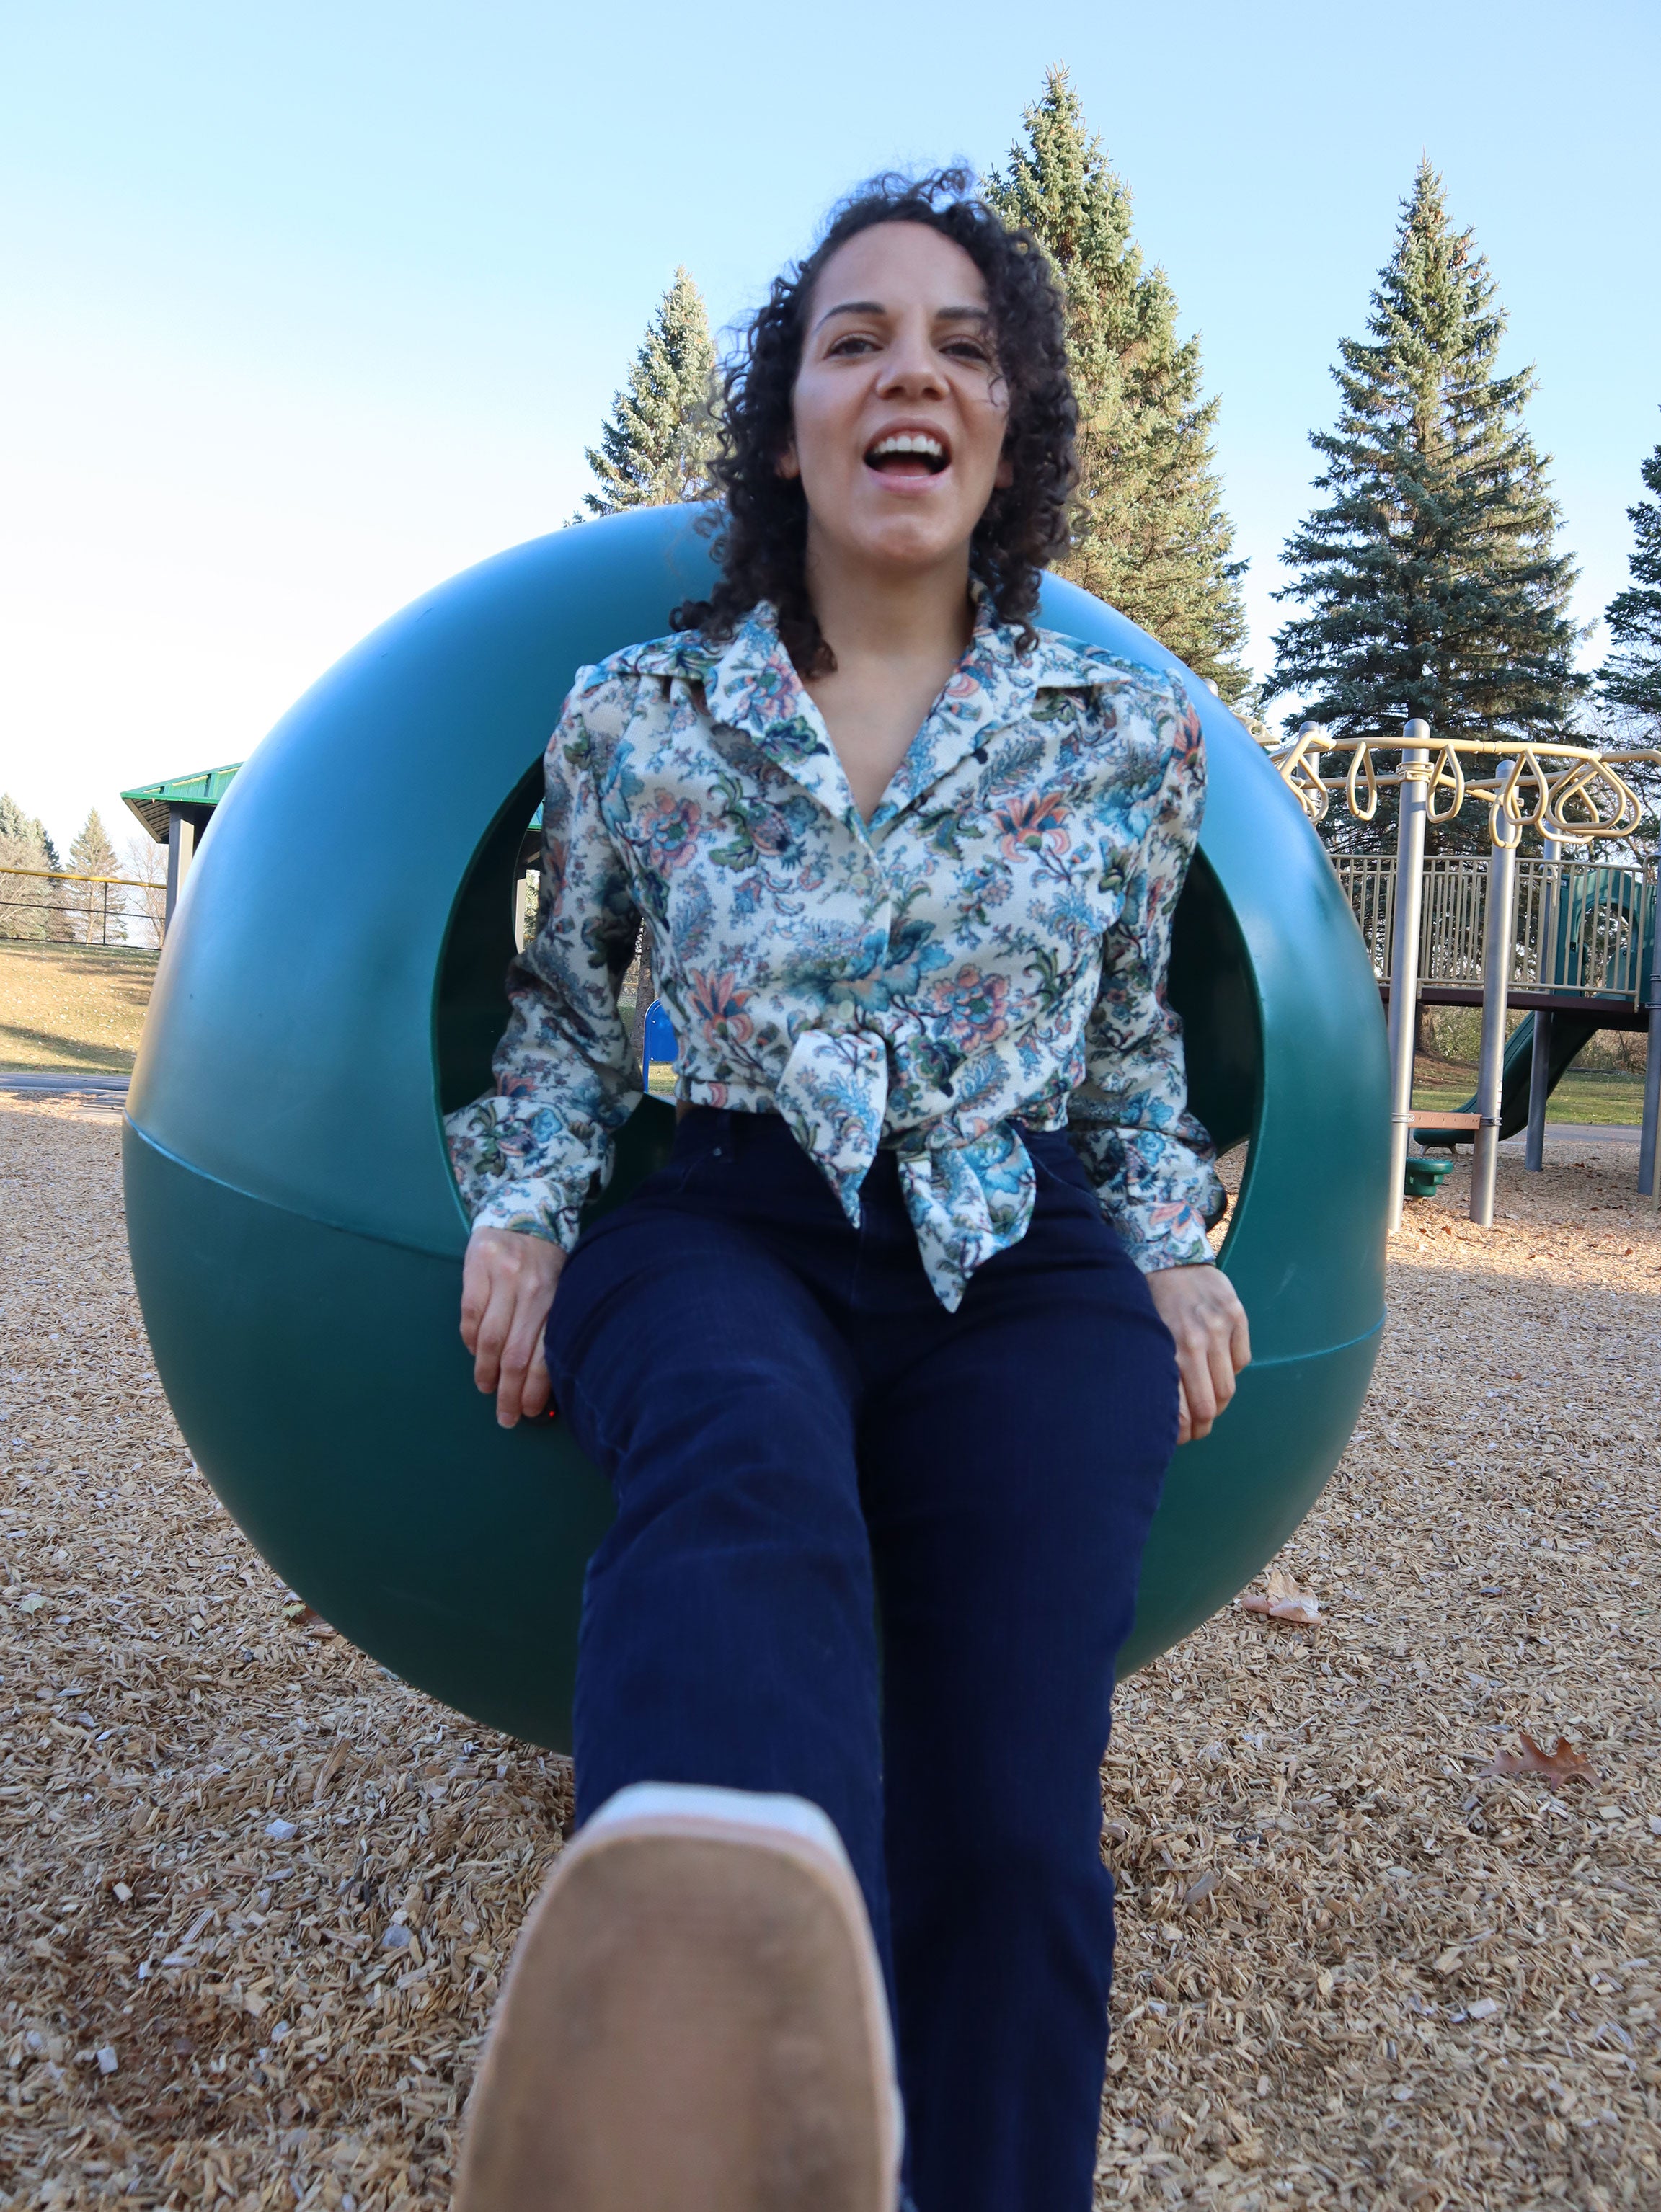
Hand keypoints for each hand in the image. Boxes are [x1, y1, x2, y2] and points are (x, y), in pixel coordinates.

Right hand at [460, 1228, 566, 1427]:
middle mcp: (532, 1289)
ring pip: (489, 1339)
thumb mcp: (563, 1287)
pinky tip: (475, 1354)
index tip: (528, 1413)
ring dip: (485, 1372)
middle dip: (508, 1393)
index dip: (534, 1390)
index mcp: (557, 1298)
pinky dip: (470, 1341)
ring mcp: (502, 1277)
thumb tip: (542, 1378)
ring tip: (486, 1388)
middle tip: (505, 1417)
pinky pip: (469, 1315)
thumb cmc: (549, 1259)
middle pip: (515, 1354)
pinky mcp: (476, 1267)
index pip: (545, 1355)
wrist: (525, 1208)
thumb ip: (553, 1324)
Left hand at [1146, 1263, 1249, 1444]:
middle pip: (1210, 1405)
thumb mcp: (1143, 1337)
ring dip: (1218, 1404)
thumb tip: (1166, 1414)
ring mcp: (1220, 1328)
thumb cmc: (1148, 1301)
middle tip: (1195, 1430)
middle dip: (1203, 1426)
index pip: (1183, 1411)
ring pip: (1228, 1387)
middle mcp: (1196, 1341)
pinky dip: (1231, 1372)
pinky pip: (1242, 1361)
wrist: (1167, 1255)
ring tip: (1207, 1406)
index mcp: (1168, 1350)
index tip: (1179, 1438)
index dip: (1183, 1433)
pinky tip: (1217, 1370)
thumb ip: (1156, 1371)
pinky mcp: (1237, 1316)